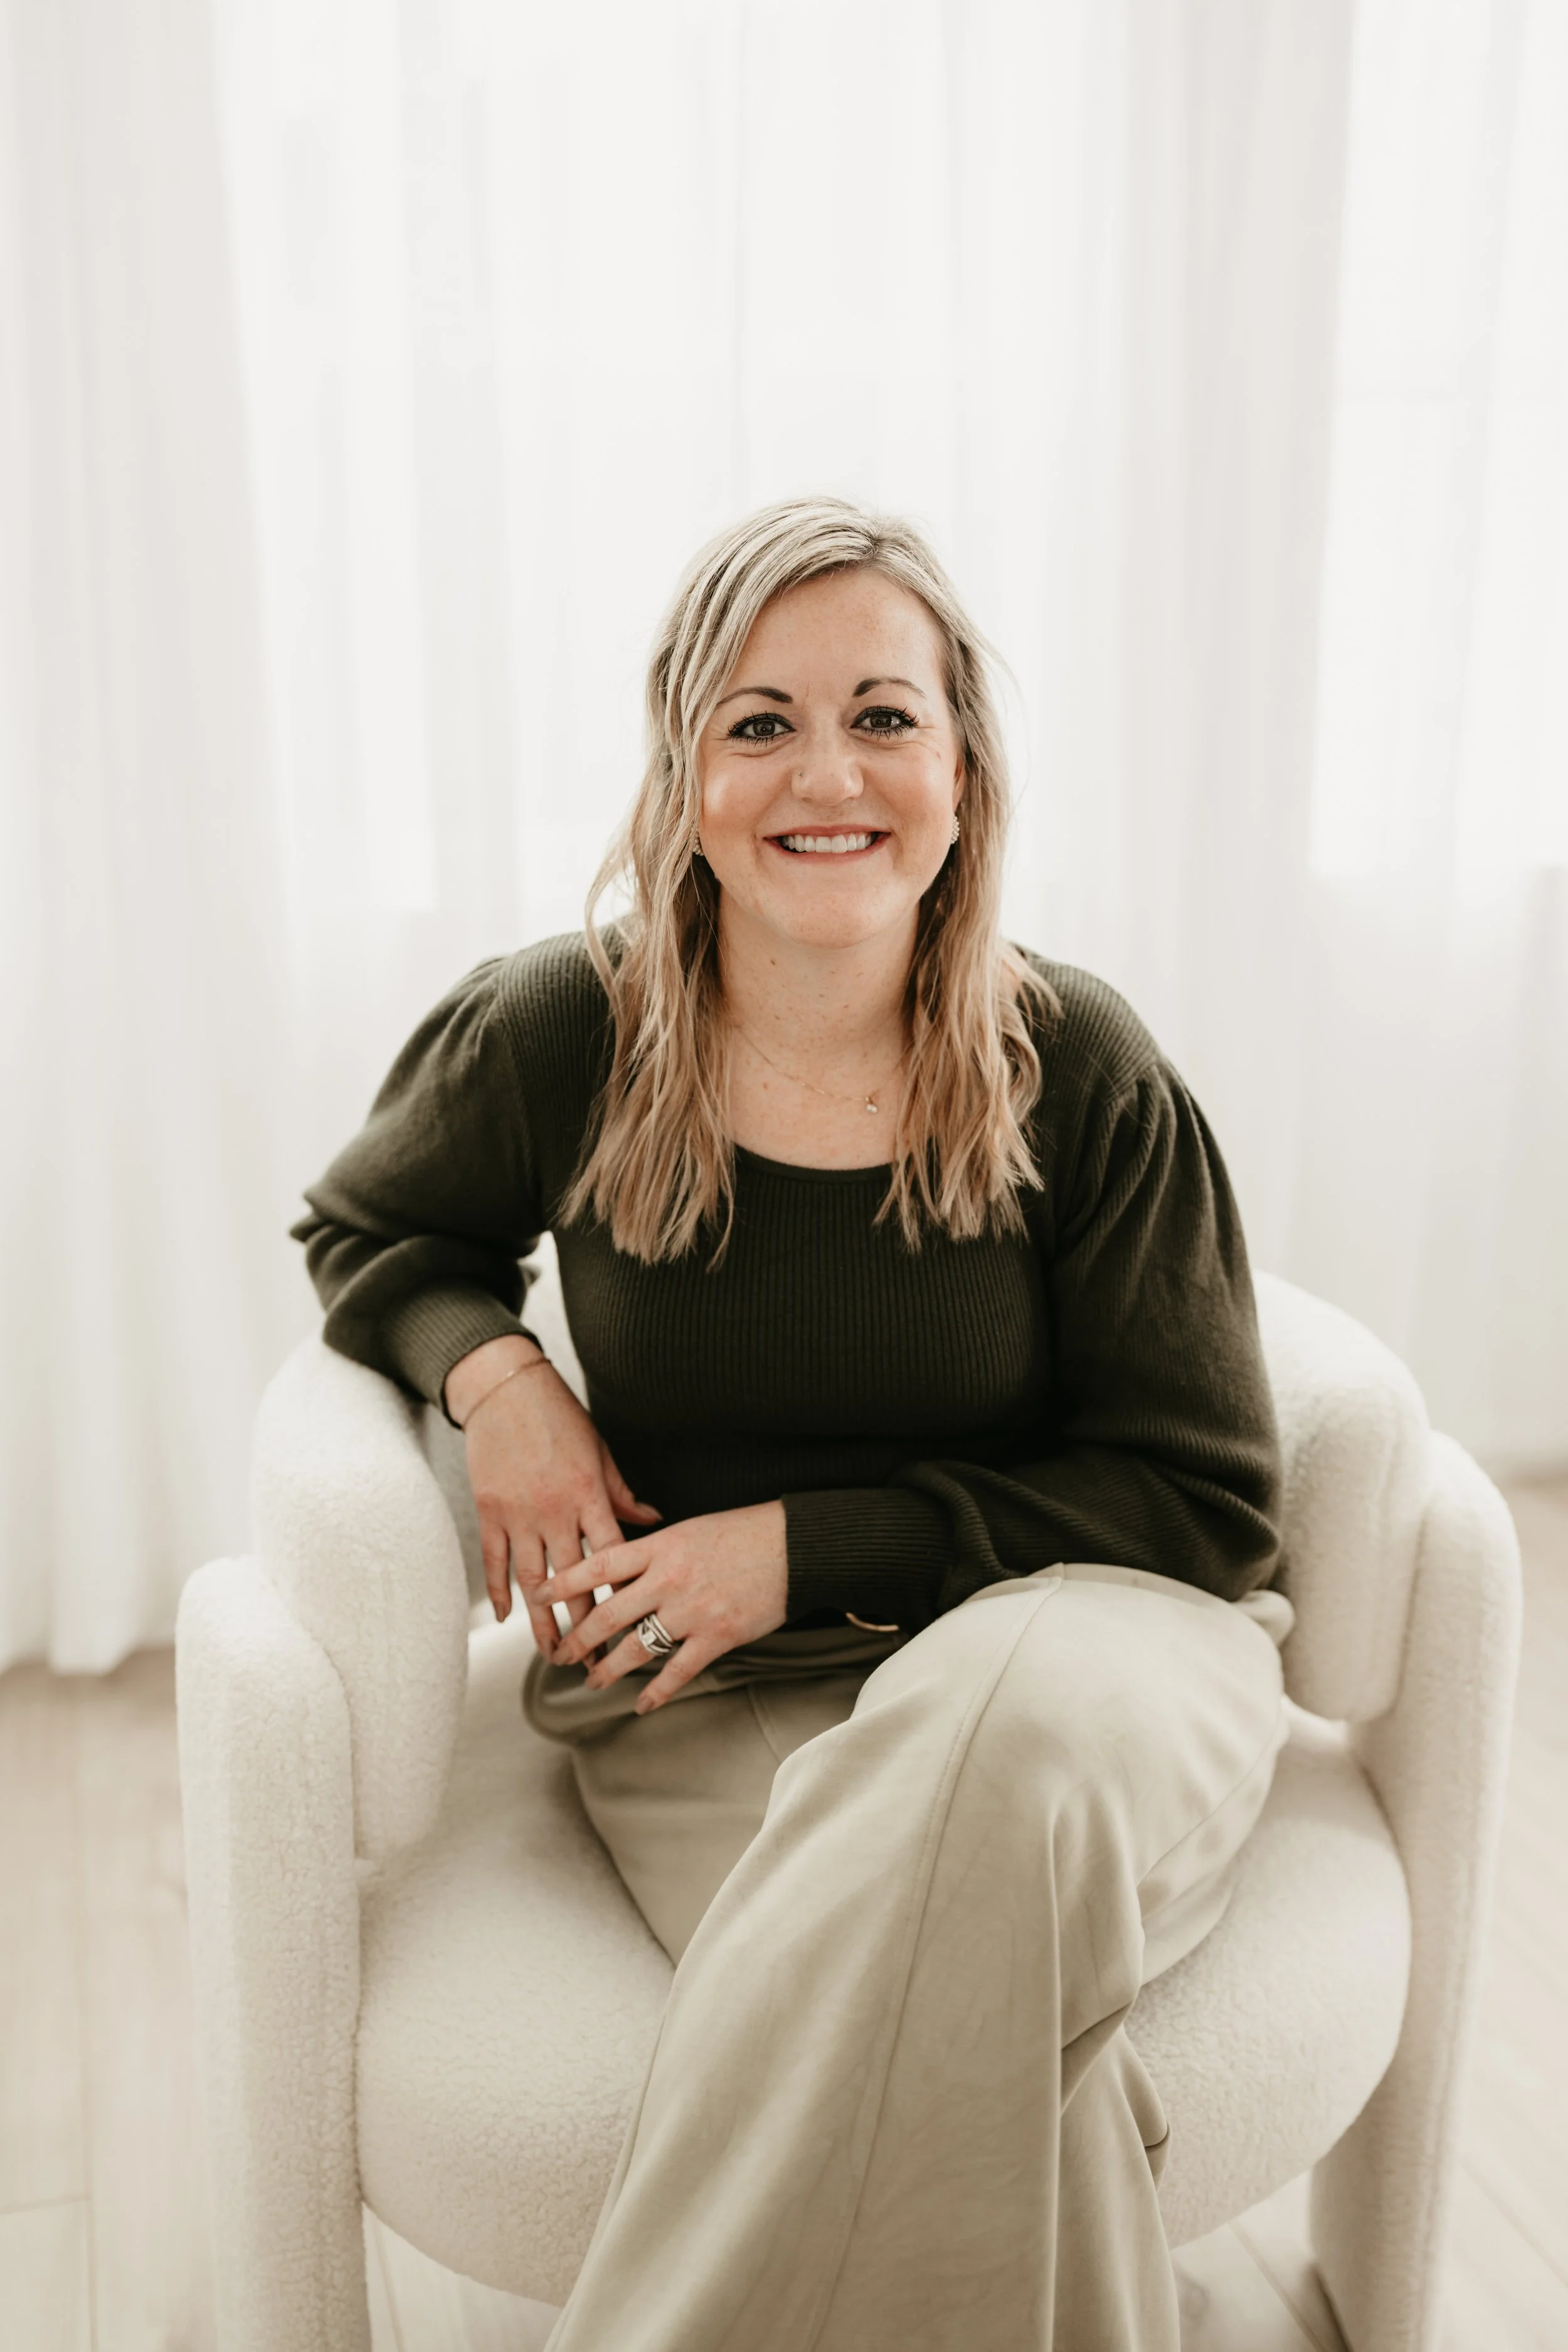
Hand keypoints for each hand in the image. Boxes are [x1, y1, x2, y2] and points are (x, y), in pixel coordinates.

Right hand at [447, 1337, 661, 1654]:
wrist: (505, 1390)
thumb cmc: (559, 1417)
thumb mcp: (600, 1451)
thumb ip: (622, 1493)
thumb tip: (654, 1520)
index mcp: (588, 1494)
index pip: (611, 1557)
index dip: (622, 1596)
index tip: (633, 1627)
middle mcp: (554, 1509)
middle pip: (573, 1582)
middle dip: (585, 1626)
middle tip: (594, 1661)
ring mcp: (519, 1513)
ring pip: (533, 1581)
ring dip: (543, 1622)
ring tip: (553, 1653)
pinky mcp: (489, 1511)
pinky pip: (495, 1561)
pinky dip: (501, 1592)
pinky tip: (508, 1618)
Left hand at [547, 1502, 788, 1712]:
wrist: (795, 1546)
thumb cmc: (742, 1532)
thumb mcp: (689, 1530)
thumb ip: (653, 1550)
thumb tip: (618, 1568)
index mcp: (660, 1546)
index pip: (598, 1564)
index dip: (563, 1581)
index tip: (536, 1594)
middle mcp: (669, 1579)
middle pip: (608, 1613)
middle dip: (577, 1638)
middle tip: (556, 1653)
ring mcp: (692, 1611)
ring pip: (636, 1647)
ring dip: (607, 1669)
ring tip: (591, 1681)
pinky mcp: (717, 1637)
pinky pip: (678, 1671)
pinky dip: (657, 1692)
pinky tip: (643, 1704)